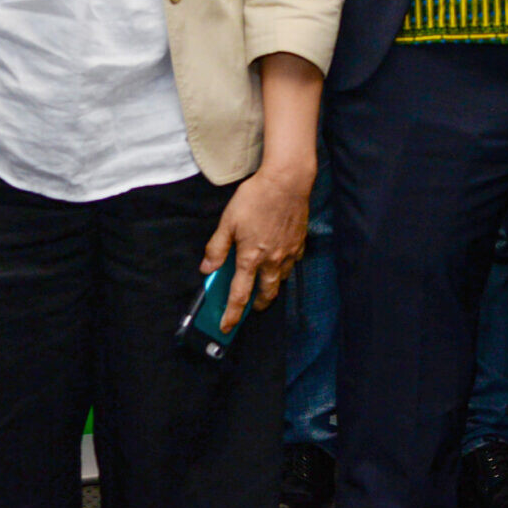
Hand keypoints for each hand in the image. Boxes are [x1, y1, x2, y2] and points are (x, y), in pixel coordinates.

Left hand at [202, 161, 312, 334]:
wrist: (288, 180)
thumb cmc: (256, 197)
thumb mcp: (228, 221)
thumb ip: (217, 247)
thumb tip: (208, 268)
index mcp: (251, 258)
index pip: (239, 295)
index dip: (232, 314)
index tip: (226, 327)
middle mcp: (271, 260)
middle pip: (266, 294)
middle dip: (258, 304)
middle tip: (251, 306)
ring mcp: (288, 252)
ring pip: (281, 280)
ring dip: (272, 286)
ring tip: (265, 282)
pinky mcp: (300, 242)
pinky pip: (293, 262)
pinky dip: (285, 266)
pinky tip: (281, 259)